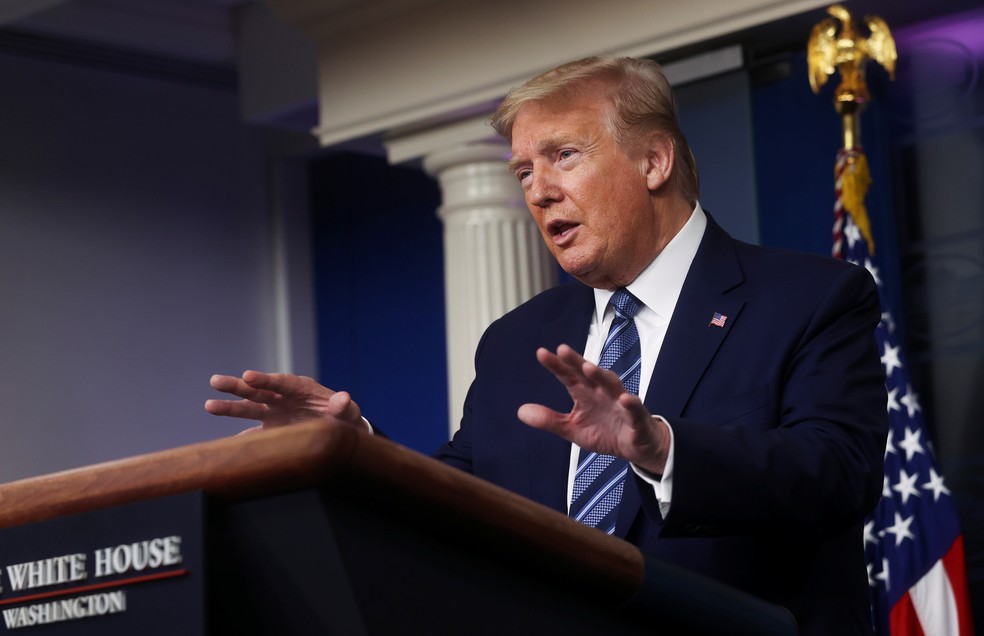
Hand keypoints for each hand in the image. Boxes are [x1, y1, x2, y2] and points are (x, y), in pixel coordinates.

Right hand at [204, 371, 364, 433]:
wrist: (339, 429)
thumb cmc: (344, 416)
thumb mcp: (347, 411)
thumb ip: (343, 406)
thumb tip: (344, 398)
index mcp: (300, 388)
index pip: (280, 382)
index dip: (264, 379)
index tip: (247, 376)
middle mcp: (283, 398)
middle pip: (257, 390)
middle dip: (237, 386)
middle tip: (216, 381)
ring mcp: (275, 413)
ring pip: (249, 408)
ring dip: (230, 407)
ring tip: (209, 405)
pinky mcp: (272, 429)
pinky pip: (253, 434)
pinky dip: (241, 439)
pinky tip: (224, 446)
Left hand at [517, 345, 669, 473]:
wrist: (636, 447)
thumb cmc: (605, 431)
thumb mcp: (572, 428)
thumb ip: (549, 419)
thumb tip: (521, 412)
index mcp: (585, 393)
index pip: (568, 376)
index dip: (556, 365)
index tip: (541, 353)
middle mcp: (602, 392)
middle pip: (589, 374)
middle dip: (577, 362)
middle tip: (563, 350)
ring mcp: (620, 403)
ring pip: (612, 385)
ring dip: (601, 376)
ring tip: (588, 368)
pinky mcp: (636, 418)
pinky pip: (634, 409)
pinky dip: (630, 403)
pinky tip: (624, 399)